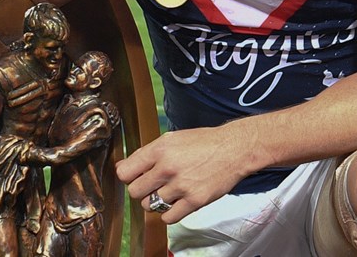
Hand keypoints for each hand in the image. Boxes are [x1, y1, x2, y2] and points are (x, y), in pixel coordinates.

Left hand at [115, 126, 265, 223]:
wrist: (234, 149)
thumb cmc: (203, 143)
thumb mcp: (171, 139)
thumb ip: (146, 153)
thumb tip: (122, 167)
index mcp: (160, 150)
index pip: (124, 173)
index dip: (128, 176)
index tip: (135, 177)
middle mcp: (168, 168)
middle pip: (134, 192)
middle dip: (141, 190)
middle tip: (152, 185)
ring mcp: (181, 186)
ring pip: (149, 206)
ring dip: (155, 202)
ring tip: (167, 192)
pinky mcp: (194, 201)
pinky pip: (168, 218)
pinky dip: (168, 213)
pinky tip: (176, 203)